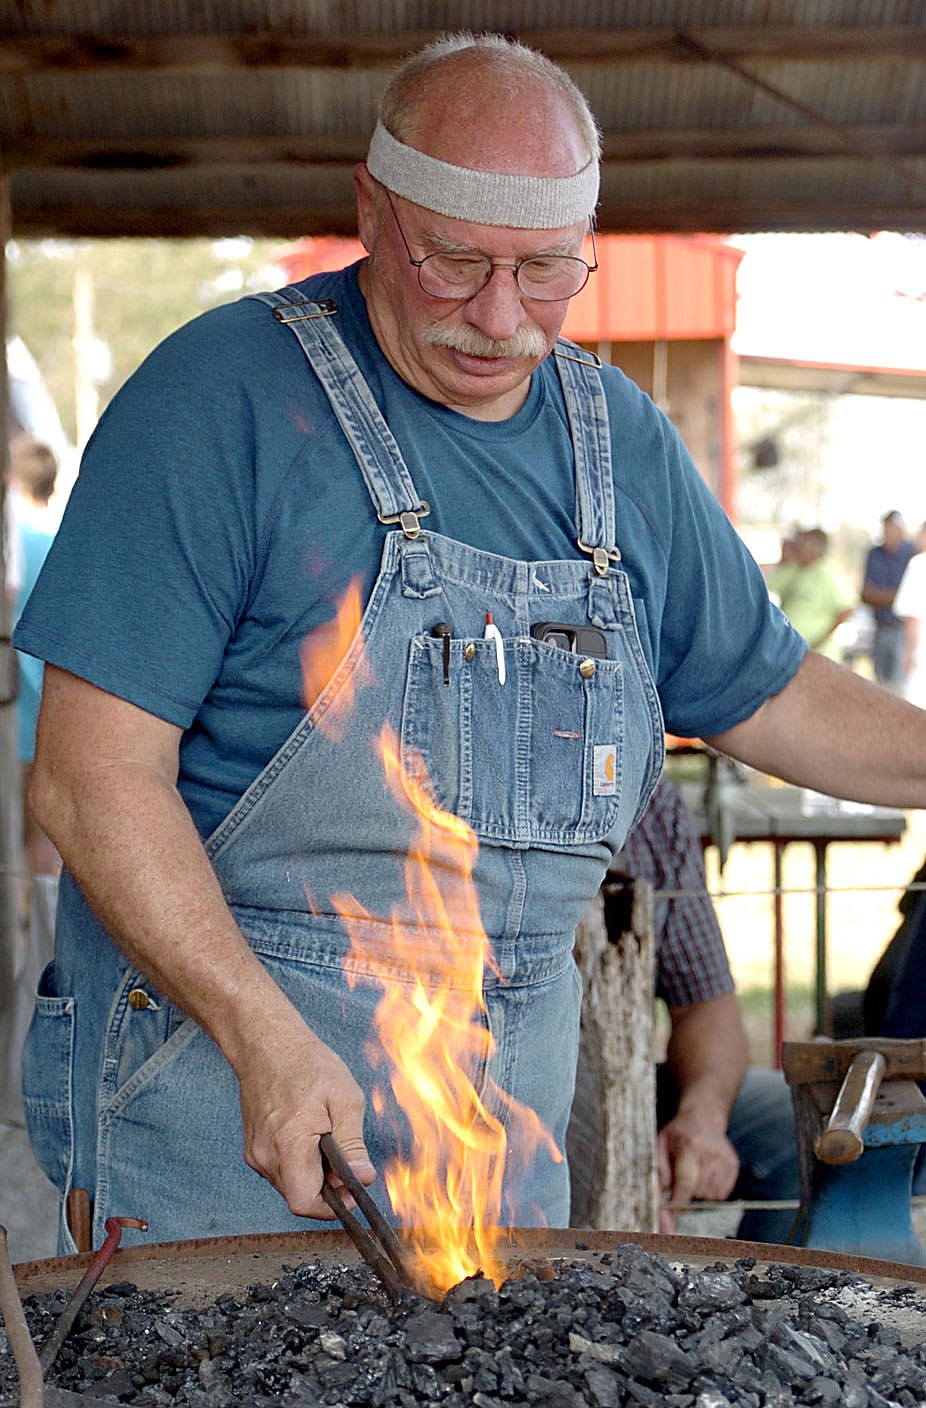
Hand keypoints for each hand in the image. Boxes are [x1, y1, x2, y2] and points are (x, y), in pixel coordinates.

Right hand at [237, 1011, 374, 1219]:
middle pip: (300, 1197)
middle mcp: (265, 1156)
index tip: (352, 1187)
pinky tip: (309, 1133)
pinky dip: (299, 1162)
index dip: (333, 1204)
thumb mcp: (345, 1099)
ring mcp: (255, 1154)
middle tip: (343, 1154)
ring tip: (325, 1136)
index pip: (306, 1204)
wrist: (266, 1044)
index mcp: (289, 1146)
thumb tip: (363, 1179)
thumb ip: (353, 1145)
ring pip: (290, 1185)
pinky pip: (281, 1170)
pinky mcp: (253, 1149)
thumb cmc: (307, 1064)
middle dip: (327, 1186)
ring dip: (313, 1173)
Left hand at [656, 1114, 739, 1232]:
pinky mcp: (734, 1165)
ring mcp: (725, 1159)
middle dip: (687, 1195)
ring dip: (699, 1194)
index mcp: (690, 1146)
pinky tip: (704, 1176)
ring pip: (711, 1196)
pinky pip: (722, 1194)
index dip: (678, 1202)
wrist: (702, 1117)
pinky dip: (711, 1192)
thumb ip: (658, 1172)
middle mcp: (711, 1153)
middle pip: (699, 1192)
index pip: (686, 1183)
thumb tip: (658, 1200)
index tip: (671, 1215)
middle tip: (681, 1182)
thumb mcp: (660, 1145)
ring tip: (693, 1176)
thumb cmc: (677, 1134)